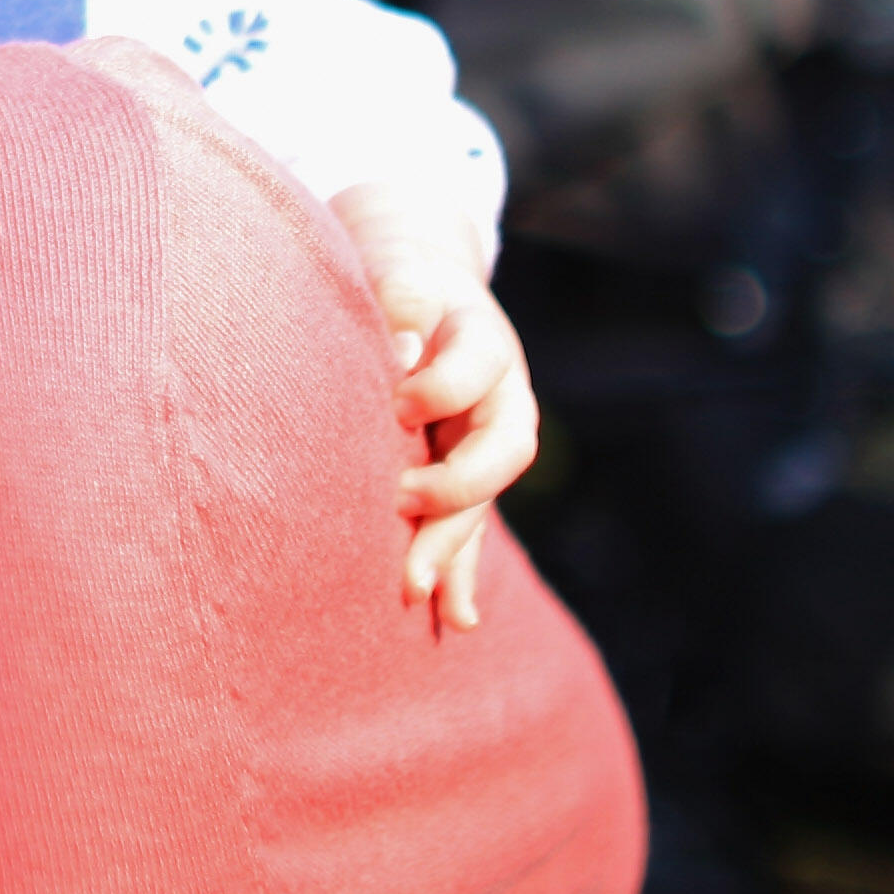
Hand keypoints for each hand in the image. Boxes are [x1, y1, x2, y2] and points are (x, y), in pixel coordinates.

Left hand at [329, 184, 539, 633]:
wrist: (424, 295)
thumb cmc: (399, 282)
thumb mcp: (399, 274)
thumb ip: (399, 303)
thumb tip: (400, 347)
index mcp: (484, 345)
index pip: (472, 373)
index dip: (437, 389)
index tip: (395, 404)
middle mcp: (498, 401)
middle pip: (495, 455)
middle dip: (453, 491)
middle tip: (402, 505)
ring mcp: (484, 447)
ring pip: (480, 503)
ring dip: (450, 549)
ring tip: (417, 591)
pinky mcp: (464, 479)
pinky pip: (468, 529)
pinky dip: (459, 573)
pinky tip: (457, 619)